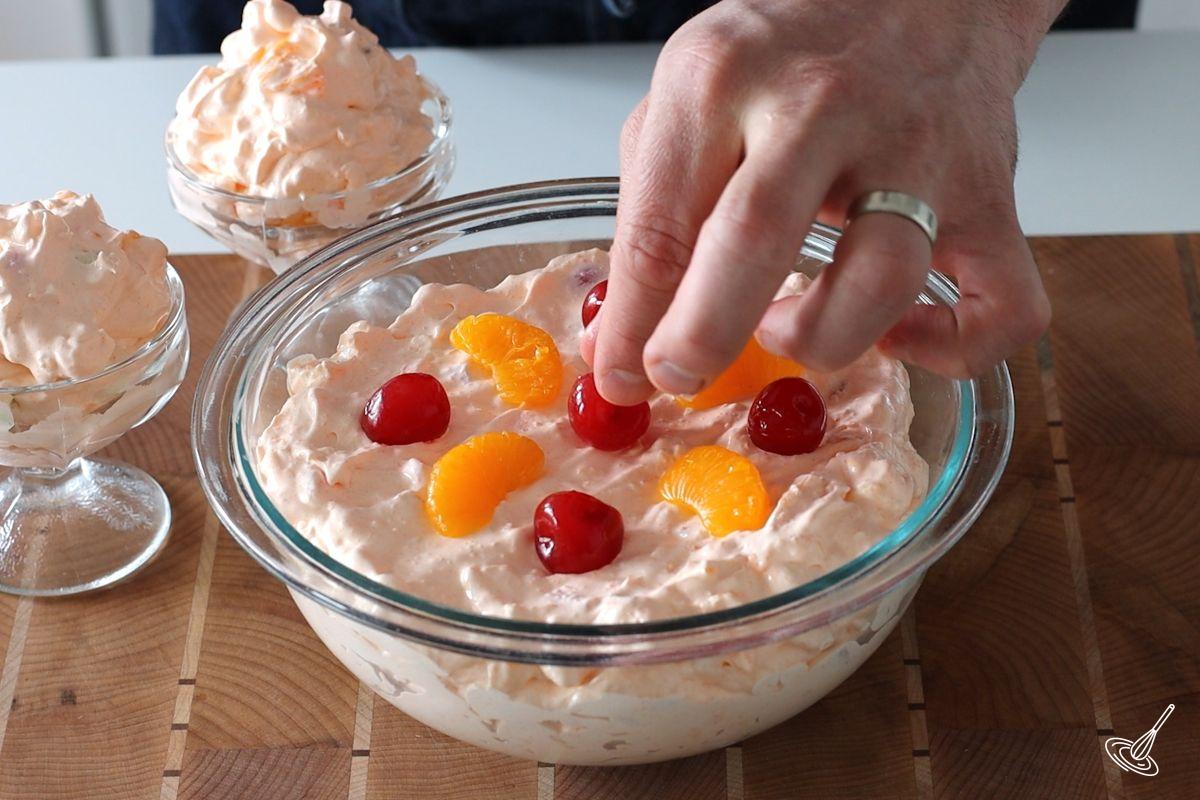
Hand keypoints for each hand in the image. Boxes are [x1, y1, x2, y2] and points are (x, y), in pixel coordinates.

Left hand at [586, 0, 1062, 404]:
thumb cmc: (796, 49)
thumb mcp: (692, 90)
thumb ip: (654, 200)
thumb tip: (631, 323)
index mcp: (724, 78)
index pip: (659, 223)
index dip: (629, 322)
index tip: (618, 374)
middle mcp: (820, 108)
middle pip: (754, 239)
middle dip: (701, 335)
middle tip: (678, 376)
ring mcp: (914, 154)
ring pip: (879, 283)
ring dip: (817, 338)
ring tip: (784, 327)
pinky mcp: (988, 197)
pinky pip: (1000, 306)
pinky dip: (950, 349)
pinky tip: (897, 337)